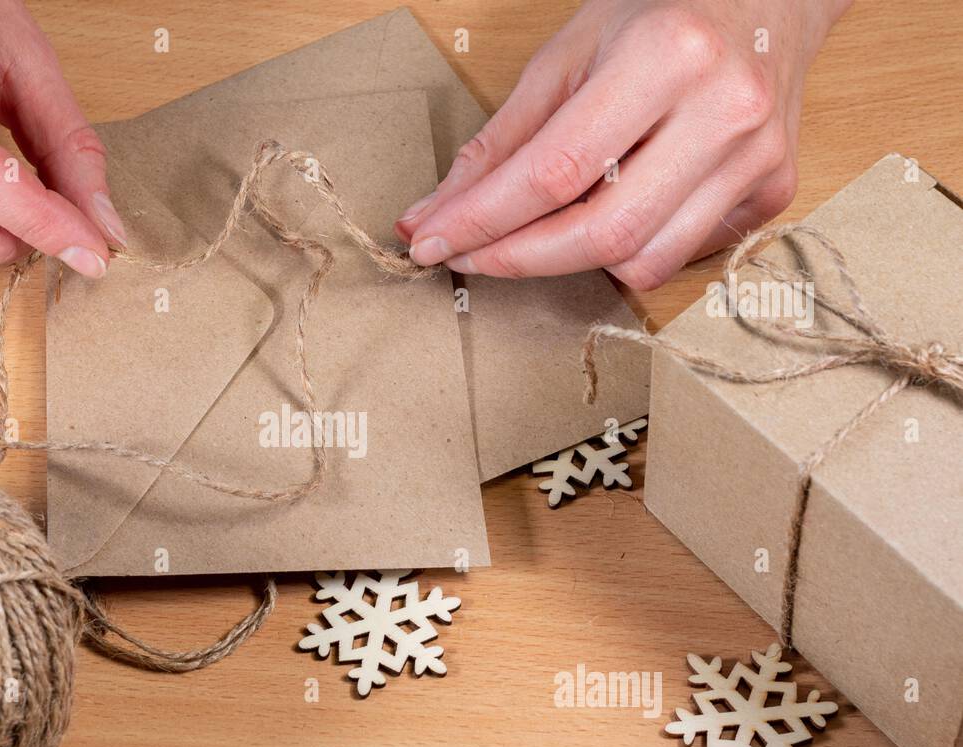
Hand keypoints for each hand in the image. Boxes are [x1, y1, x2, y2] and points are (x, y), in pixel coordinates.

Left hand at [396, 0, 849, 289]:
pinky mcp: (774, 192)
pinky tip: (606, 216)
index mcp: (668, 55)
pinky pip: (680, 256)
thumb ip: (501, 139)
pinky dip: (627, 252)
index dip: (482, 220)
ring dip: (570, 264)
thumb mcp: (569, 53)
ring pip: (644, 262)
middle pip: (601, 233)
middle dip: (517, 258)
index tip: (430, 242)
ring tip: (534, 234)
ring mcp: (759, 157)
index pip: (554, 171)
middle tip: (465, 258)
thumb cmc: (661, 15)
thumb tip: (435, 212)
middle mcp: (725, 110)